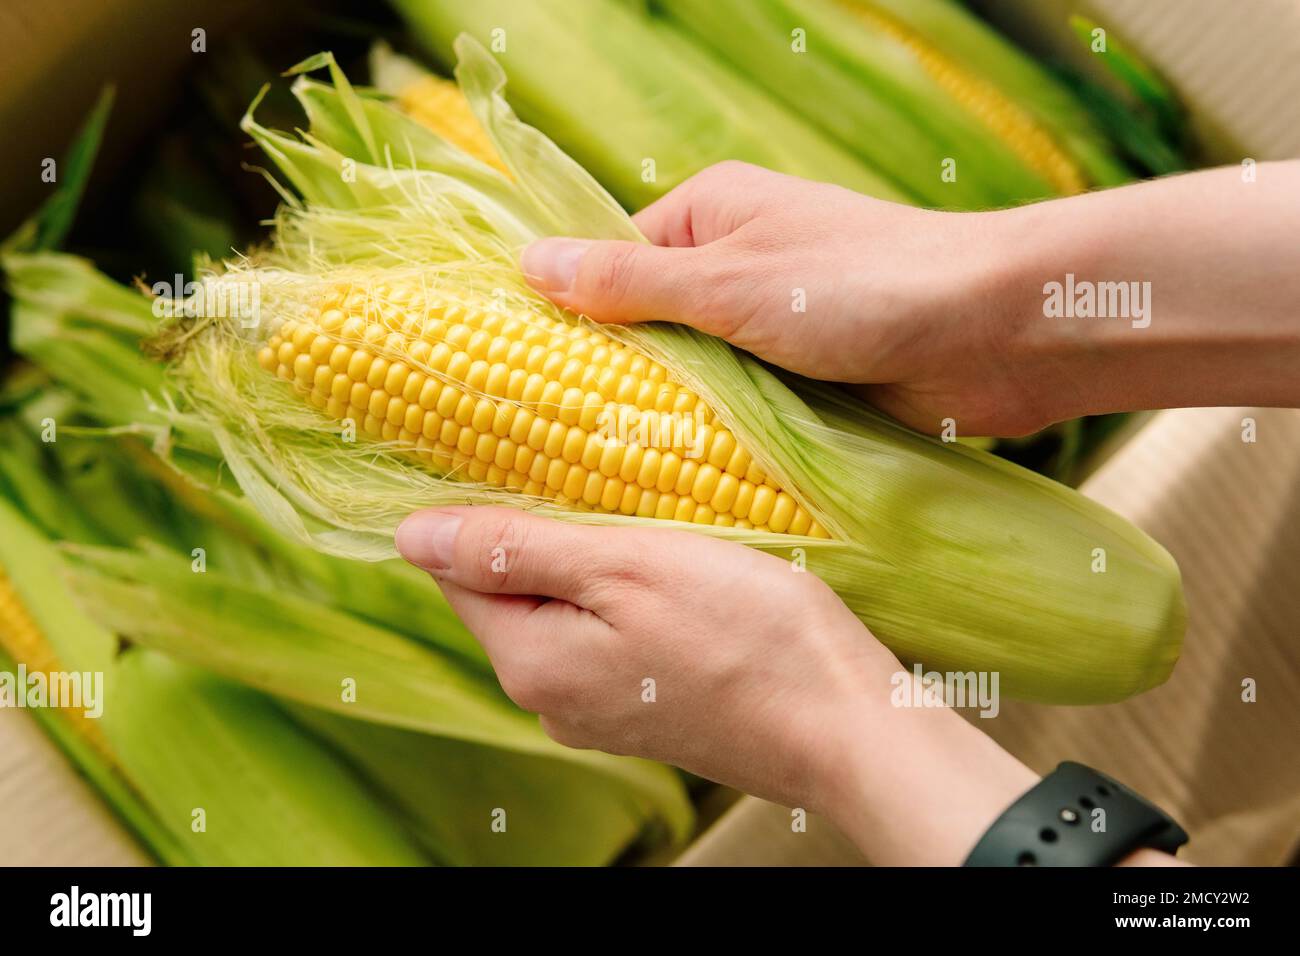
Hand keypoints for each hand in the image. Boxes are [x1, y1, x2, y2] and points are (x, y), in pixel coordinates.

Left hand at [395, 505, 1046, 864]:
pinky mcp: (649, 713)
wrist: (848, 726)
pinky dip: (624, 596)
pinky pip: (607, 638)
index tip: (519, 449)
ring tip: (638, 512)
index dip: (479, 504)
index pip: (459, 571)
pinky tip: (669, 568)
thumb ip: (515, 551)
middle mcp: (551, 700)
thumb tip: (409, 535)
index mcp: (531, 663)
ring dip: (588, 560)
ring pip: (563, 612)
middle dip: (540, 530)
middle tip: (593, 470)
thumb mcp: (624, 567)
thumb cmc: (747, 634)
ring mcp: (601, 712)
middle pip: (511, 593)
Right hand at [520, 160, 1046, 435]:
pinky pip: (735, 414)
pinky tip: (670, 484)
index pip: (610, 263)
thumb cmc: (862, 285)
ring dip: (663, 419)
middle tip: (548, 443)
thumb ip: (631, 281)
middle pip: (645, 328)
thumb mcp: (729, 280)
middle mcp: (734, 268)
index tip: (516, 376)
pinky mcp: (802, 384)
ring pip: (689, 379)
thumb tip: (530, 264)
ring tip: (597, 474)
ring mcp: (769, 330)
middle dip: (611, 379)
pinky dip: (710, 442)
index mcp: (710, 216)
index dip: (566, 318)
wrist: (991, 332)